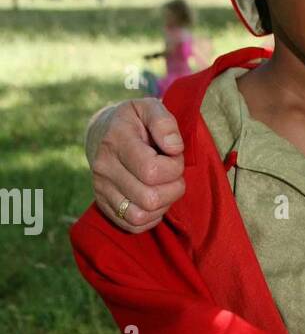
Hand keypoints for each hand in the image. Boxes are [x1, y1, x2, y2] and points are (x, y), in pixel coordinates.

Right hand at [91, 99, 185, 233]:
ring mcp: (100, 189)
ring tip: (164, 187)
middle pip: (149, 199)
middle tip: (172, 174)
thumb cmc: (135, 122)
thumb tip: (174, 148)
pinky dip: (151, 218)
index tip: (174, 155)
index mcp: (116, 141)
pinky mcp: (103, 205)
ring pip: (140, 217)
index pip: (152, 171)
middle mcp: (104, 167)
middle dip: (173, 188)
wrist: (103, 133)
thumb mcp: (149, 108)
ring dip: (162, 206)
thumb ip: (164, 122)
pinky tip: (155, 199)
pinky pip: (133, 225)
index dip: (174, 168)